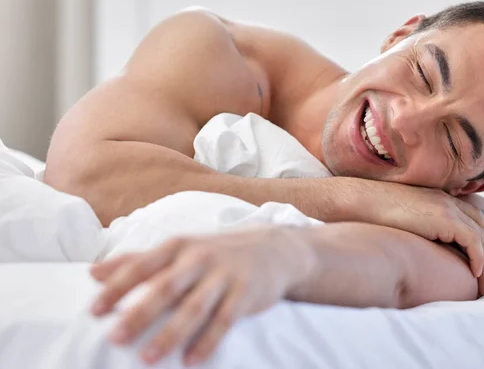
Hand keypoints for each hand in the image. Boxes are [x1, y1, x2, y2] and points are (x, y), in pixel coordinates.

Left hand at [89, 227, 314, 365]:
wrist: (272, 249)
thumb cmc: (215, 252)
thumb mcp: (178, 249)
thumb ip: (137, 260)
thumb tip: (92, 272)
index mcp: (178, 246)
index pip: (142, 265)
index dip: (118, 287)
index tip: (94, 311)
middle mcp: (199, 258)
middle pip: (166, 287)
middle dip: (140, 312)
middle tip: (115, 337)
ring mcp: (224, 275)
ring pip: (195, 307)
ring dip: (171, 333)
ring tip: (148, 358)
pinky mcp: (246, 293)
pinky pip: (225, 320)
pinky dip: (208, 341)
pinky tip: (191, 361)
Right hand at [340, 178, 483, 296]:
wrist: (363, 200)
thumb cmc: (375, 212)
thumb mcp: (404, 217)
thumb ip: (419, 225)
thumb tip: (421, 245)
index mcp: (441, 198)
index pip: (474, 218)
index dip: (483, 240)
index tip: (483, 261)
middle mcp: (449, 201)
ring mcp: (448, 208)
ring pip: (483, 237)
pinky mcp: (445, 218)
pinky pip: (473, 241)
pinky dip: (479, 258)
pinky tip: (476, 273)